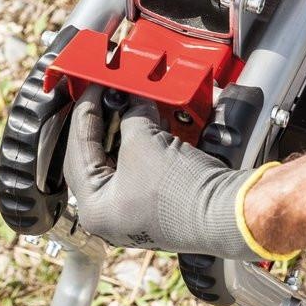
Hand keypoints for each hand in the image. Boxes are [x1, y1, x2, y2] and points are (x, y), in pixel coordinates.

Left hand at [64, 89, 256, 258]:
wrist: (226, 213)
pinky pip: (142, 168)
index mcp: (95, 209)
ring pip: (121, 162)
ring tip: (130, 103)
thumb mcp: (143, 142)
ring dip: (126, 131)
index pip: (79, 151)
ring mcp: (135, 213)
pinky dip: (144, 144)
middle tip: (107, 94)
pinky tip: (150, 122)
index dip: (85, 114)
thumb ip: (131, 115)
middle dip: (105, 122)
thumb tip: (131, 100)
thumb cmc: (180, 193)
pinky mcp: (159, 206)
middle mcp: (111, 216)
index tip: (92, 89)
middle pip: (97, 157)